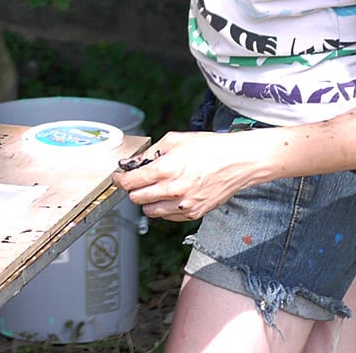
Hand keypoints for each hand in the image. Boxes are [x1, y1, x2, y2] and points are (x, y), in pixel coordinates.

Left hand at [111, 129, 272, 222]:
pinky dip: (164, 208)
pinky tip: (170, 195)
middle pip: (137, 199)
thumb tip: (134, 163)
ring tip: (155, 188)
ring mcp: (184, 205)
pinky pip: (168, 217)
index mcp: (166, 169)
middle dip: (133, 189)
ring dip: (147, 201)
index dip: (120, 180)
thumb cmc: (209, 148)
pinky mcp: (194, 213)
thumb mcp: (175, 140)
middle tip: (138, 181)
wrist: (237, 162)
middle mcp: (173, 190)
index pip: (131, 182)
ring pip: (150, 212)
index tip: (118, 178)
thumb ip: (151, 152)